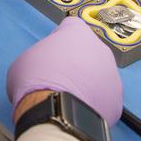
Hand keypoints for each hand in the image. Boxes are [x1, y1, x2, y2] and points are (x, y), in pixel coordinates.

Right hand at [7, 17, 121, 123]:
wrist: (55, 113)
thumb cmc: (37, 83)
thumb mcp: (24, 60)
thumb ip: (39, 55)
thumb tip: (42, 67)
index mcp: (78, 33)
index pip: (71, 26)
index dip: (61, 39)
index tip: (54, 51)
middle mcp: (101, 50)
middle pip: (89, 51)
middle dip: (76, 62)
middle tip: (59, 76)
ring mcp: (112, 76)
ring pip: (99, 75)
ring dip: (87, 83)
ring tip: (68, 96)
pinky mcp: (116, 100)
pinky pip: (103, 98)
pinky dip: (93, 103)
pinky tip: (78, 108)